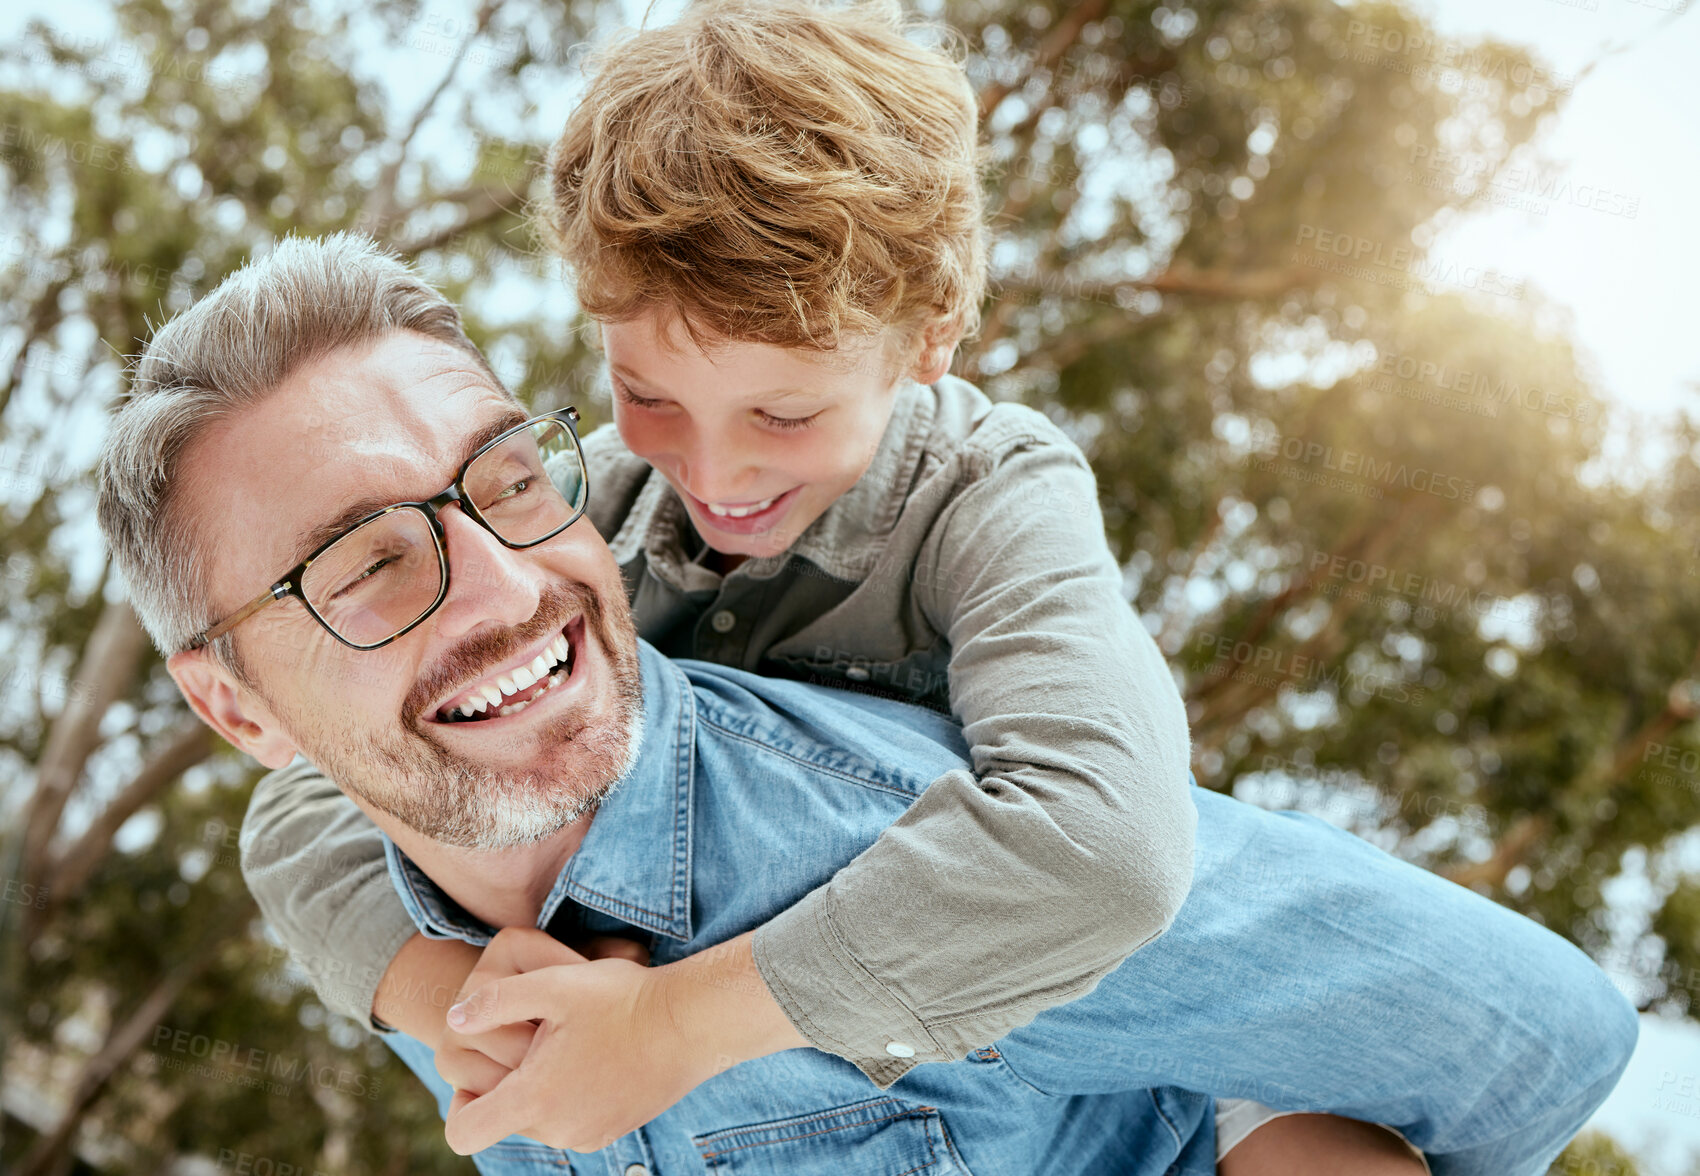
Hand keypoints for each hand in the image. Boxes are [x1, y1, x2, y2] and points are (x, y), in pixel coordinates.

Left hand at [441, 930, 807, 1155]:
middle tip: (538, 1037)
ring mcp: (590, 1135)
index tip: (481, 1068)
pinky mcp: (614, 1130)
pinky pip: (573, 1120)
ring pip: (541, 1120)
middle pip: (505, 1121)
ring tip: (572, 1042)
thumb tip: (454, 1017)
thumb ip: (496, 1000)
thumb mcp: (554, 985)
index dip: (459, 1104)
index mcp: (536, 1099)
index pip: (464, 1133)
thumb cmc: (623, 999)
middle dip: (510, 1083)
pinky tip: (597, 1054)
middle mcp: (560, 1130)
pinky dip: (572, 1094)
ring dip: (543, 1088)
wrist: (695, 1021)